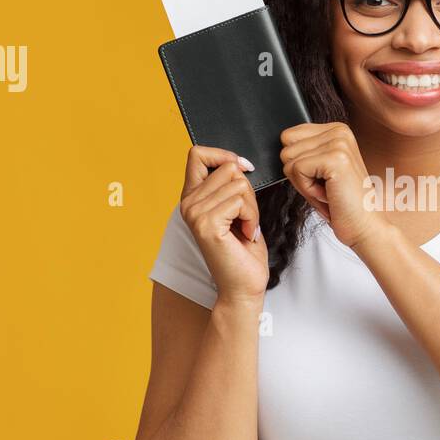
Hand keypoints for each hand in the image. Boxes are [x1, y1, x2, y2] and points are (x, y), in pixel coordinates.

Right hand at [178, 145, 267, 303]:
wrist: (243, 286)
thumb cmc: (243, 250)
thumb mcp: (237, 208)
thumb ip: (230, 185)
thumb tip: (238, 162)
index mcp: (192, 196)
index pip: (197, 154)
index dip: (224, 155)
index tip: (243, 168)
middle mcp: (188, 203)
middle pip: (228, 169)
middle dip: (247, 191)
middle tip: (245, 218)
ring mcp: (194, 213)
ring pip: (238, 185)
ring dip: (252, 208)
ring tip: (245, 228)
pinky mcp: (206, 224)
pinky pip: (240, 202)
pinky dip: (252, 217)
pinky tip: (246, 234)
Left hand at [280, 122, 390, 248]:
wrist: (364, 226)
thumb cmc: (340, 203)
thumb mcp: (319, 170)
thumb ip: (304, 151)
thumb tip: (281, 146)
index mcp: (336, 130)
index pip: (288, 136)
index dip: (297, 164)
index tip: (320, 178)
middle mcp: (339, 131)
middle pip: (286, 148)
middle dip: (299, 175)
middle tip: (324, 187)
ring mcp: (339, 143)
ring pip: (289, 160)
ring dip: (304, 184)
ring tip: (328, 191)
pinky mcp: (335, 158)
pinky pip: (297, 170)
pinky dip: (308, 190)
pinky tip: (328, 195)